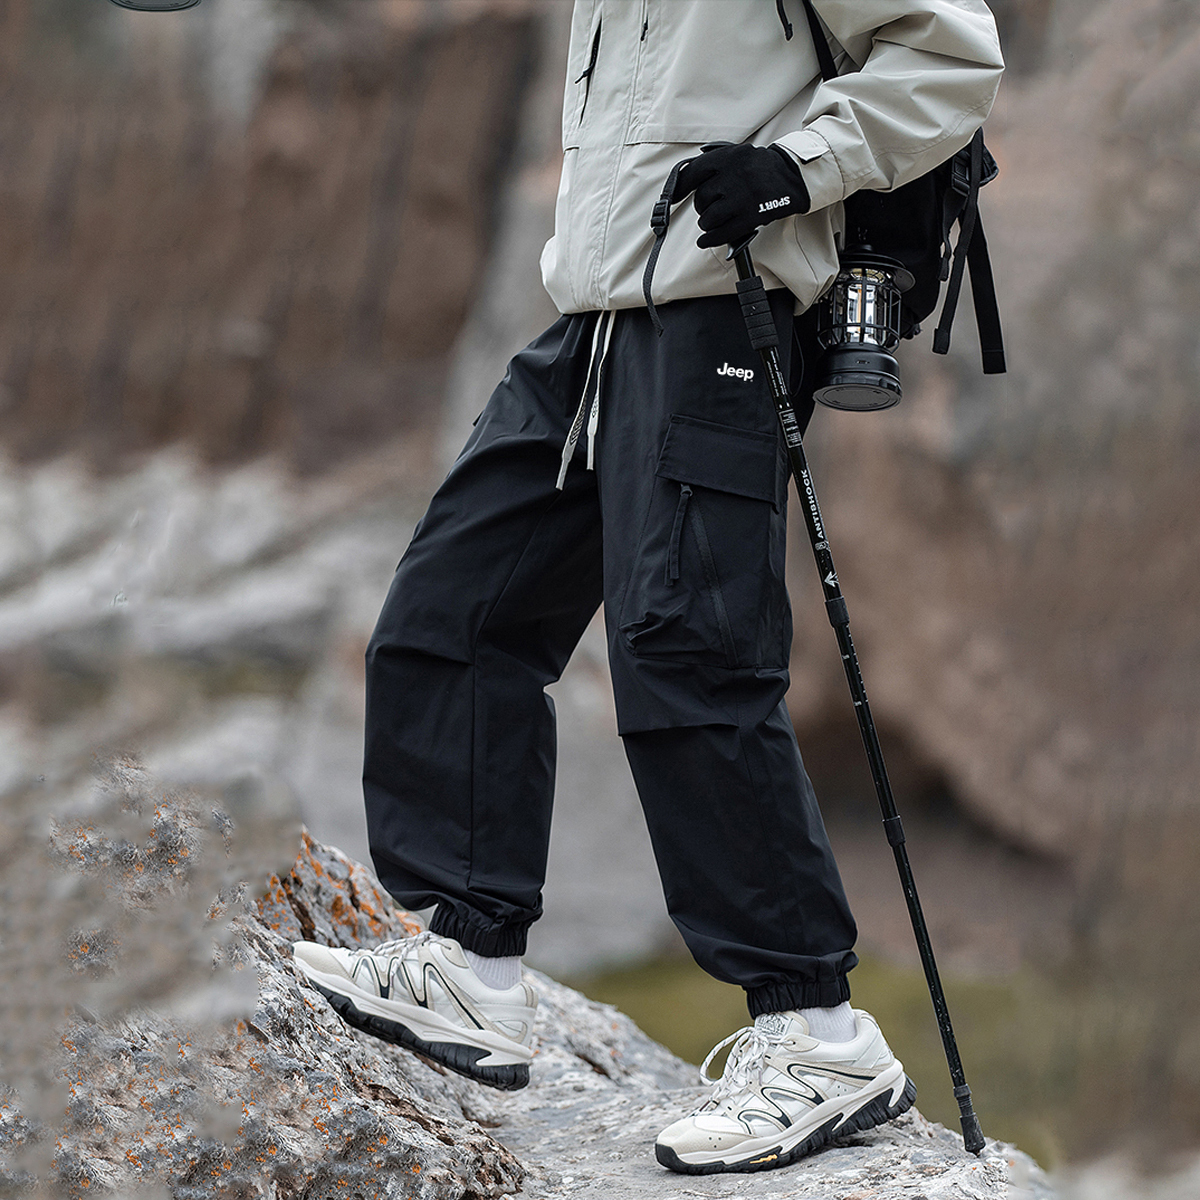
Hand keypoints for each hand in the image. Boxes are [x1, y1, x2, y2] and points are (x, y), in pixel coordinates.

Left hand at [673, 142, 810, 249]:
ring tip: (712, 222)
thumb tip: (684, 178)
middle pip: (700, 199)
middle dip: (701, 207)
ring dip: (706, 223)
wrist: (793, 175)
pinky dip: (710, 240)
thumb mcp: (738, 154)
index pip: (693, 173)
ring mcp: (742, 198)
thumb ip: (714, 163)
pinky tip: (705, 241)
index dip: (680, 188)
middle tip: (708, 209)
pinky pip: (722, 233)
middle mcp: (733, 176)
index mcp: (728, 158)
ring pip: (708, 218)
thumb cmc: (761, 167)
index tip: (673, 197)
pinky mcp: (751, 216)